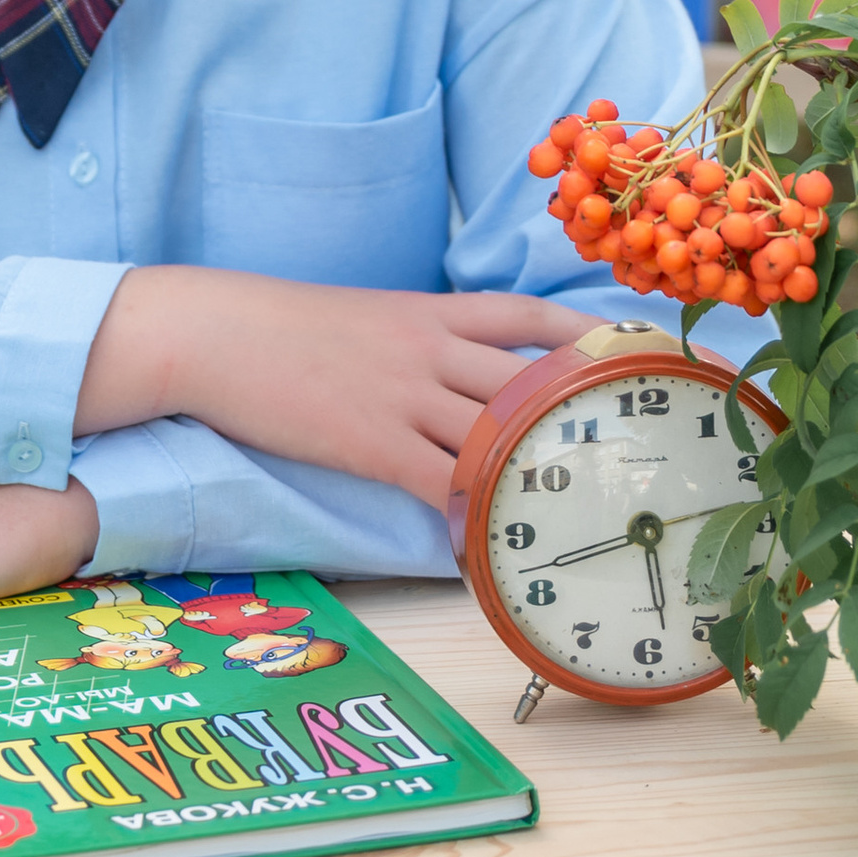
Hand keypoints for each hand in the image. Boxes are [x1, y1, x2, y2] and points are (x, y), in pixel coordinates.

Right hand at [77, 267, 601, 513]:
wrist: (213, 331)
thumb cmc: (280, 325)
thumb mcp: (363, 316)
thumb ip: (418, 339)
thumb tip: (458, 373)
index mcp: (429, 310)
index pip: (528, 315)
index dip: (588, 333)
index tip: (640, 348)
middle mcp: (429, 348)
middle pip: (530, 378)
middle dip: (588, 409)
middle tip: (644, 443)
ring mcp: (403, 396)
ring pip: (497, 434)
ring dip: (542, 470)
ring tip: (596, 506)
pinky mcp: (372, 443)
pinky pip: (441, 486)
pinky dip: (473, 517)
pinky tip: (498, 546)